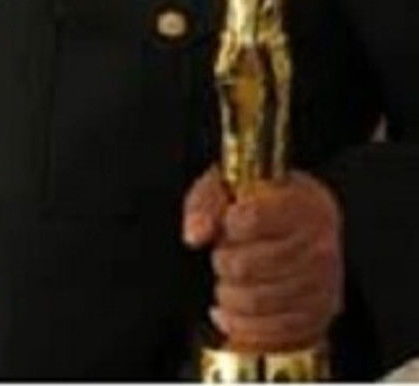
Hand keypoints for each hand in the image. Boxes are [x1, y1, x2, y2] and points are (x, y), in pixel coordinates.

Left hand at [183, 166, 341, 351]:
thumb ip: (207, 202)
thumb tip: (196, 234)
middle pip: (247, 266)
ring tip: (227, 282)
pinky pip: (275, 333)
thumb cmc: (263, 203)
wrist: (303, 224)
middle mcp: (320, 245)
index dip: (229, 225)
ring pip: (257, 302)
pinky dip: (243, 327)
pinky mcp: (319, 316)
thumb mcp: (232, 186)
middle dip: (222, 262)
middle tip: (223, 255)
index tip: (228, 224)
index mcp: (303, 203)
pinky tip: (230, 313)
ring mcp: (323, 285)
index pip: (251, 219)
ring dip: (228, 296)